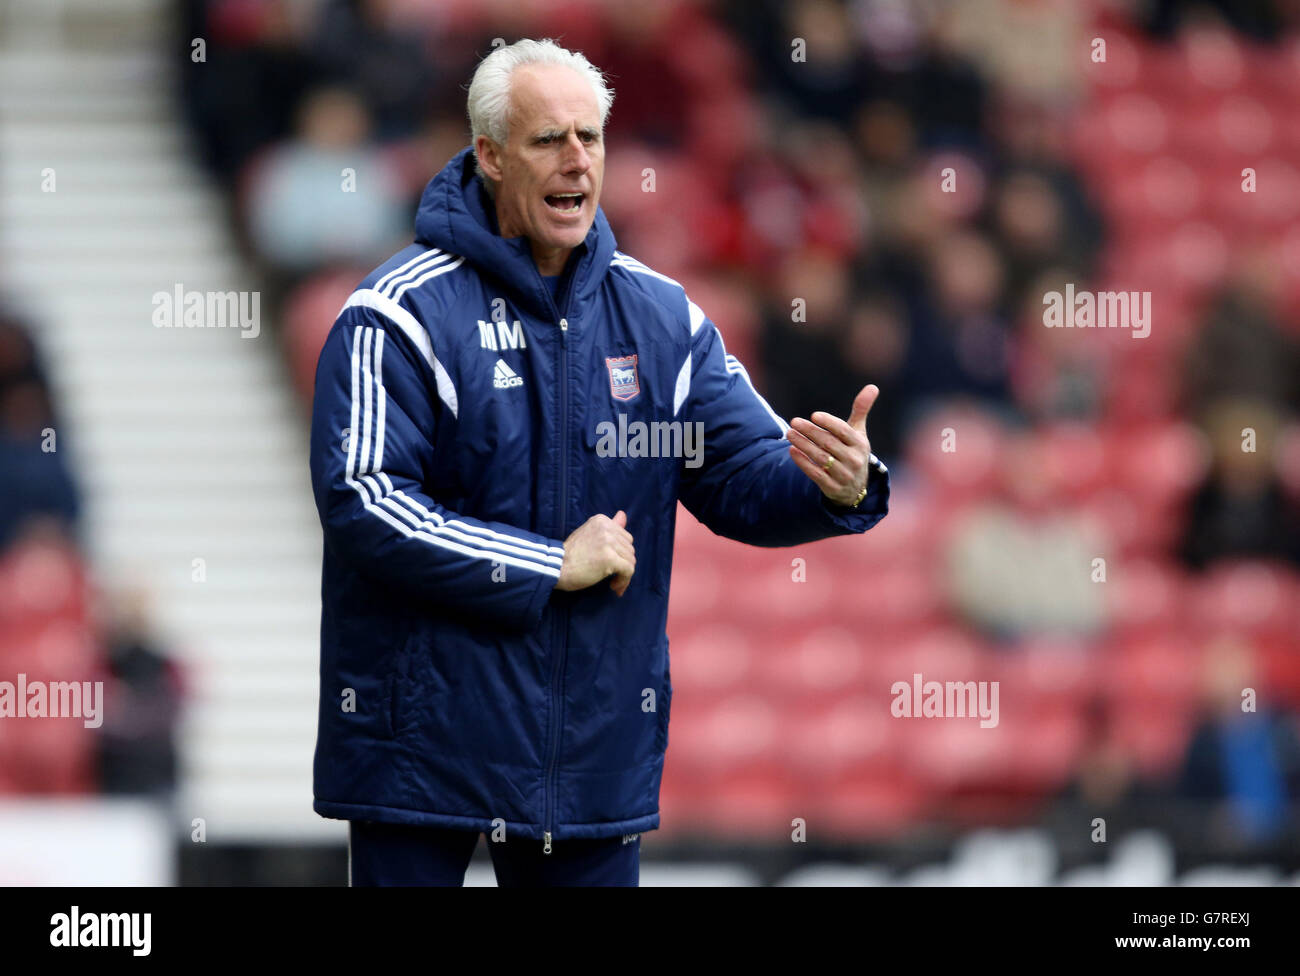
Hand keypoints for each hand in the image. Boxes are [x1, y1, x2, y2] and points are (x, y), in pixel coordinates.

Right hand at [556, 510, 635, 595]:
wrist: (556, 567)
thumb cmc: (571, 554)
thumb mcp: (590, 534)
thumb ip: (609, 526)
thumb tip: (623, 515)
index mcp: (602, 520)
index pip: (625, 537)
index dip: (621, 554)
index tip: (612, 565)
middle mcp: (606, 528)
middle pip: (630, 549)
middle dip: (624, 564)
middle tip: (613, 576)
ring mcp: (608, 542)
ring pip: (631, 560)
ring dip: (624, 575)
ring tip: (613, 583)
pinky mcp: (609, 558)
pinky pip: (628, 570)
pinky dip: (624, 581)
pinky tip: (614, 586)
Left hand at [785, 384, 878, 507]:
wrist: (855, 487)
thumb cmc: (853, 451)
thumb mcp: (858, 433)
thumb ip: (861, 410)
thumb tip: (872, 386)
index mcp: (860, 444)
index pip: (843, 431)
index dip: (829, 423)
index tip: (814, 415)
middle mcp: (854, 460)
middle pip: (828, 443)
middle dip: (810, 431)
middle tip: (794, 422)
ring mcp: (843, 475)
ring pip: (820, 458)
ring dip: (802, 444)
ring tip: (789, 433)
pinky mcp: (832, 487)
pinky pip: (815, 474)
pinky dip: (802, 462)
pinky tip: (792, 450)